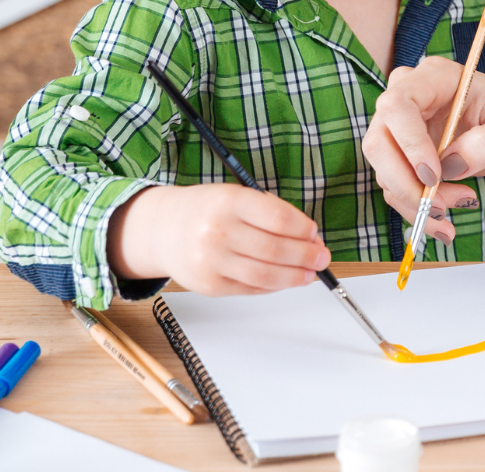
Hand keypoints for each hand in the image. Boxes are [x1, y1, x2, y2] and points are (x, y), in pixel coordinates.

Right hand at [108, 183, 329, 296]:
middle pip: (275, 250)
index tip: (315, 233)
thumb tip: (310, 238)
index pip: (279, 219)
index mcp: (229, 202)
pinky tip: (284, 279)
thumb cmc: (206, 210)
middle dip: (306, 256)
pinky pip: (251, 289)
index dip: (304, 230)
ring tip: (309, 273)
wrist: (162, 229)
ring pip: (266, 276)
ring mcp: (211, 261)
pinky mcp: (209, 285)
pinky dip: (273, 286)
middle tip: (322, 257)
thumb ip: (272, 214)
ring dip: (295, 277)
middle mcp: (218, 232)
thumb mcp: (236, 196)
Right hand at [362, 58, 484, 243]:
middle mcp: (411, 99)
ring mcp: (403, 128)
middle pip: (379, 142)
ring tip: (459, 207)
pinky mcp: (406, 156)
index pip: (398, 105)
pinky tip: (445, 223)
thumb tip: (451, 166)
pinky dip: (417, 210)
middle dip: (406, 183)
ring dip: (416, 201)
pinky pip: (396, 188)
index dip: (409, 143)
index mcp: (435, 78)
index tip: (434, 176)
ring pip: (386, 172)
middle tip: (441, 206)